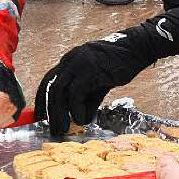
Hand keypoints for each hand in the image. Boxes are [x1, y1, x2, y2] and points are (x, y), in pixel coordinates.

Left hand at [35, 30, 154, 136]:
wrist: (137, 49)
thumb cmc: (119, 65)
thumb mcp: (98, 81)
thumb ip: (87, 97)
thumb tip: (80, 118)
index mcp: (69, 61)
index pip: (48, 80)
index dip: (42, 99)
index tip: (41, 116)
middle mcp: (70, 60)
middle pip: (50, 87)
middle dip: (48, 110)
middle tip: (52, 128)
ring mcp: (79, 64)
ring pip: (59, 91)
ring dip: (58, 113)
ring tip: (63, 129)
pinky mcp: (90, 70)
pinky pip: (76, 93)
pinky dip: (76, 109)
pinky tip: (82, 119)